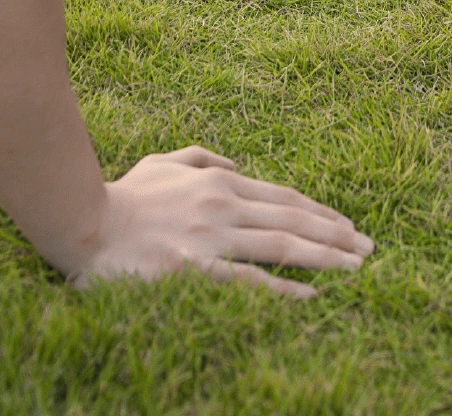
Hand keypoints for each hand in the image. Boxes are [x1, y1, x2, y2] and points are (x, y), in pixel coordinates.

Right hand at [68, 145, 372, 297]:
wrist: (81, 222)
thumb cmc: (122, 196)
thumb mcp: (164, 162)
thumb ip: (201, 157)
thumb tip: (237, 165)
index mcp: (219, 182)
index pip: (284, 197)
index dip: (320, 212)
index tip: (347, 225)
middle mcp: (223, 205)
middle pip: (293, 219)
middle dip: (337, 234)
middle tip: (369, 247)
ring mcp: (211, 238)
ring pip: (282, 245)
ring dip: (326, 256)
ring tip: (357, 266)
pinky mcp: (194, 269)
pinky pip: (249, 280)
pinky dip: (284, 287)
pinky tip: (312, 294)